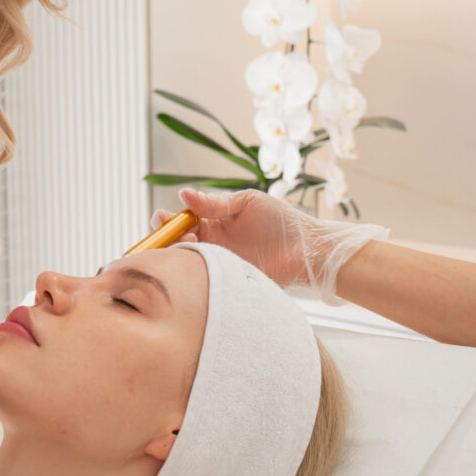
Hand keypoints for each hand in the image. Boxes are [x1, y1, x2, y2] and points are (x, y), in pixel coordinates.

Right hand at [154, 187, 387, 303]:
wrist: (308, 248)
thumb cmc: (281, 221)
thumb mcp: (247, 202)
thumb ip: (215, 203)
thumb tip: (184, 193)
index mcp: (212, 222)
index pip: (179, 221)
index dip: (168, 221)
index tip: (167, 218)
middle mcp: (211, 243)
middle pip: (176, 243)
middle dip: (167, 239)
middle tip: (181, 235)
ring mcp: (219, 263)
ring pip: (186, 262)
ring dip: (180, 254)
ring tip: (191, 246)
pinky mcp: (229, 281)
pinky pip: (205, 281)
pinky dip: (195, 275)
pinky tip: (199, 266)